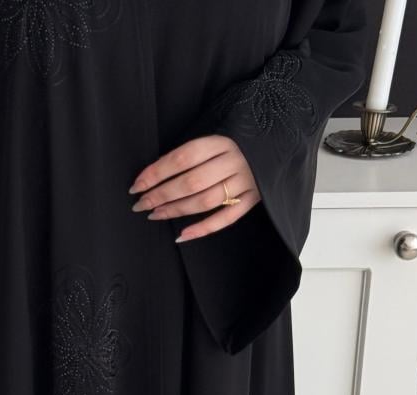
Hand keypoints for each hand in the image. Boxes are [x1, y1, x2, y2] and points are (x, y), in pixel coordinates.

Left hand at [129, 135, 259, 242]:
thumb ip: (192, 153)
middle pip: (191, 182)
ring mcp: (246, 182)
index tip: (137, 185)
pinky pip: (226, 219)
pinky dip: (203, 229)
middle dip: (161, 195)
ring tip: (155, 215)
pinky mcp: (254, 199)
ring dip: (176, 211)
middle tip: (140, 204)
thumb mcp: (217, 136)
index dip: (156, 173)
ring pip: (205, 202)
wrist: (280, 142)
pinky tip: (182, 236)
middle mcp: (235, 161)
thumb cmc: (240, 140)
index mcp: (222, 141)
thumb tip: (154, 174)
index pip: (182, 158)